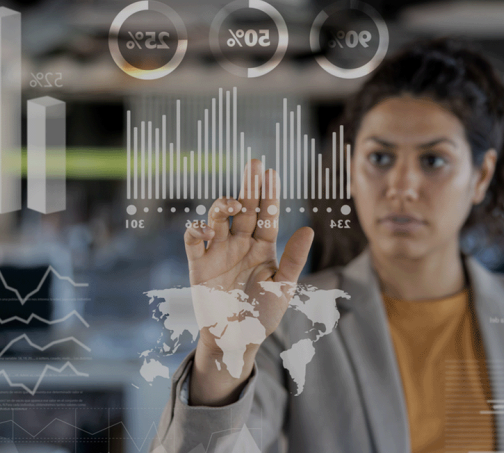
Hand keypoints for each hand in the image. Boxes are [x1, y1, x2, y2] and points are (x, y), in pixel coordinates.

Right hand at [184, 159, 312, 401]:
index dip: (269, 195)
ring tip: (233, 202)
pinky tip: (206, 227)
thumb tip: (309, 229)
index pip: (267, 216)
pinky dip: (196, 230)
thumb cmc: (263, 315)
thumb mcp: (283, 287)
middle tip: (254, 163)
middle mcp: (240, 245)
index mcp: (262, 248)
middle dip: (249, 187)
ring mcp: (219, 253)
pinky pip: (194, 242)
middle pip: (244, 210)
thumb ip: (293, 259)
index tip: (272, 173)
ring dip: (223, 206)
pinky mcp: (199, 266)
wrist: (236, 341)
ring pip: (218, 219)